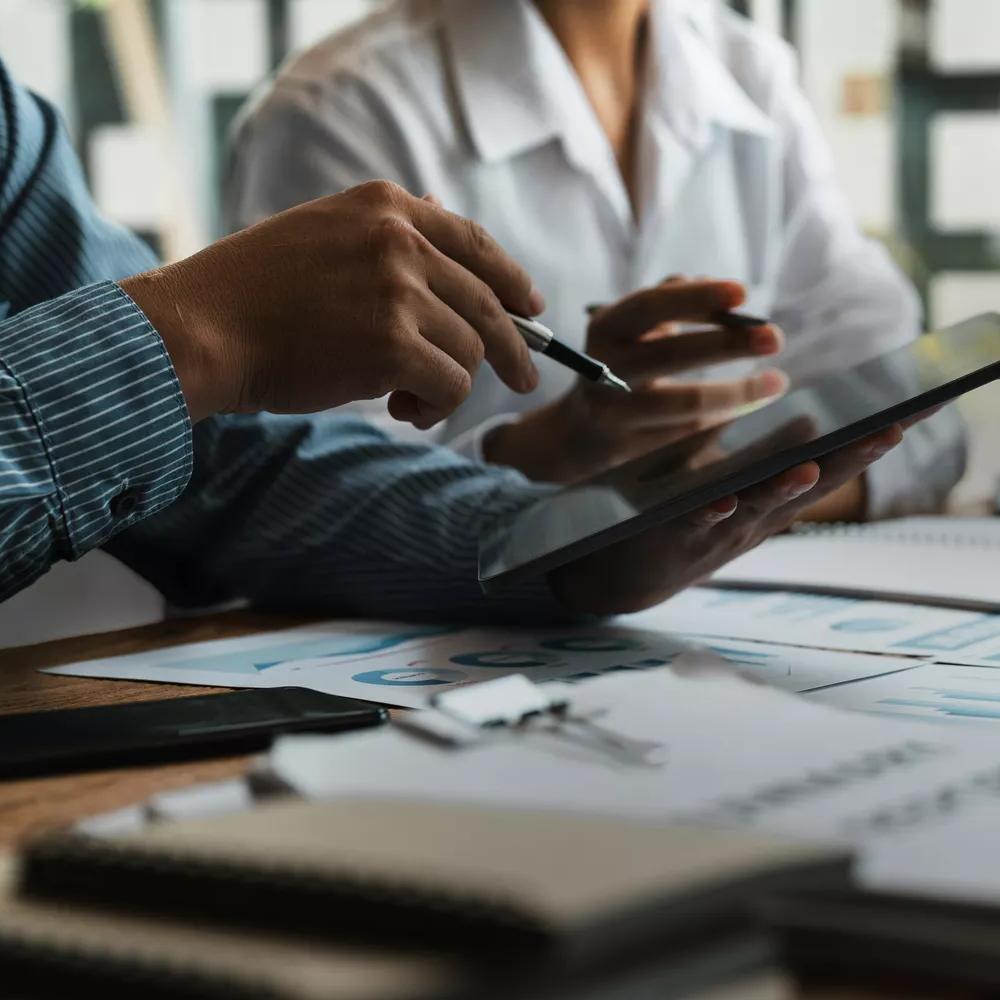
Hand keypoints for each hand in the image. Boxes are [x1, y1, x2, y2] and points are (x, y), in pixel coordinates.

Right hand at [120, 181, 541, 424]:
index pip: (474, 241)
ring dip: (449, 385)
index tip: (531, 307)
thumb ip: (385, 232)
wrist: (203, 327)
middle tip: (526, 380)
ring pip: (470, 351)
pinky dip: (436, 407)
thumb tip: (441, 211)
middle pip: (488, 303)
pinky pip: (452, 385)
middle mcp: (401, 241)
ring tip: (410, 401)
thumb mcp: (323, 234)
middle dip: (515, 348)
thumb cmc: (254, 292)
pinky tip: (405, 410)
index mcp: (386, 207)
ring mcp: (399, 291)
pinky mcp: (395, 345)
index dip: (511, 278)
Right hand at [484, 277, 787, 482]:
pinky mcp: (632, 448)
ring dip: (736, 393)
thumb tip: (721, 290)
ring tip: (777, 382)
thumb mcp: (634, 327)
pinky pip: (688, 432)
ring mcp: (616, 413)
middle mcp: (603, 370)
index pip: (650, 306)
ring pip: (685, 404)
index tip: (742, 292)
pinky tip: (749, 405)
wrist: (580, 431)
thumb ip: (672, 301)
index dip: (697, 298)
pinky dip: (723, 416)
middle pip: (669, 356)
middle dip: (727, 344)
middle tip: (773, 337)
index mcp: (606, 328)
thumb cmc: (621, 363)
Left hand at [550, 424, 903, 613]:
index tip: (913, 408)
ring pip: (756, 511)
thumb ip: (765, 456)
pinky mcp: (674, 541)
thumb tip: (811, 419)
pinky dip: (710, 514)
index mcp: (769, 499)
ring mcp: (717, 535)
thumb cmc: (682, 520)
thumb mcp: (732, 483)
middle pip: (809, 488)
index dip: (867, 441)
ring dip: (783, 491)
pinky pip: (694, 527)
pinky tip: (723, 499)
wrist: (621, 574)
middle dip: (849, 461)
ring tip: (812, 466)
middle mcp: (754, 520)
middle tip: (892, 428)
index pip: (829, 464)